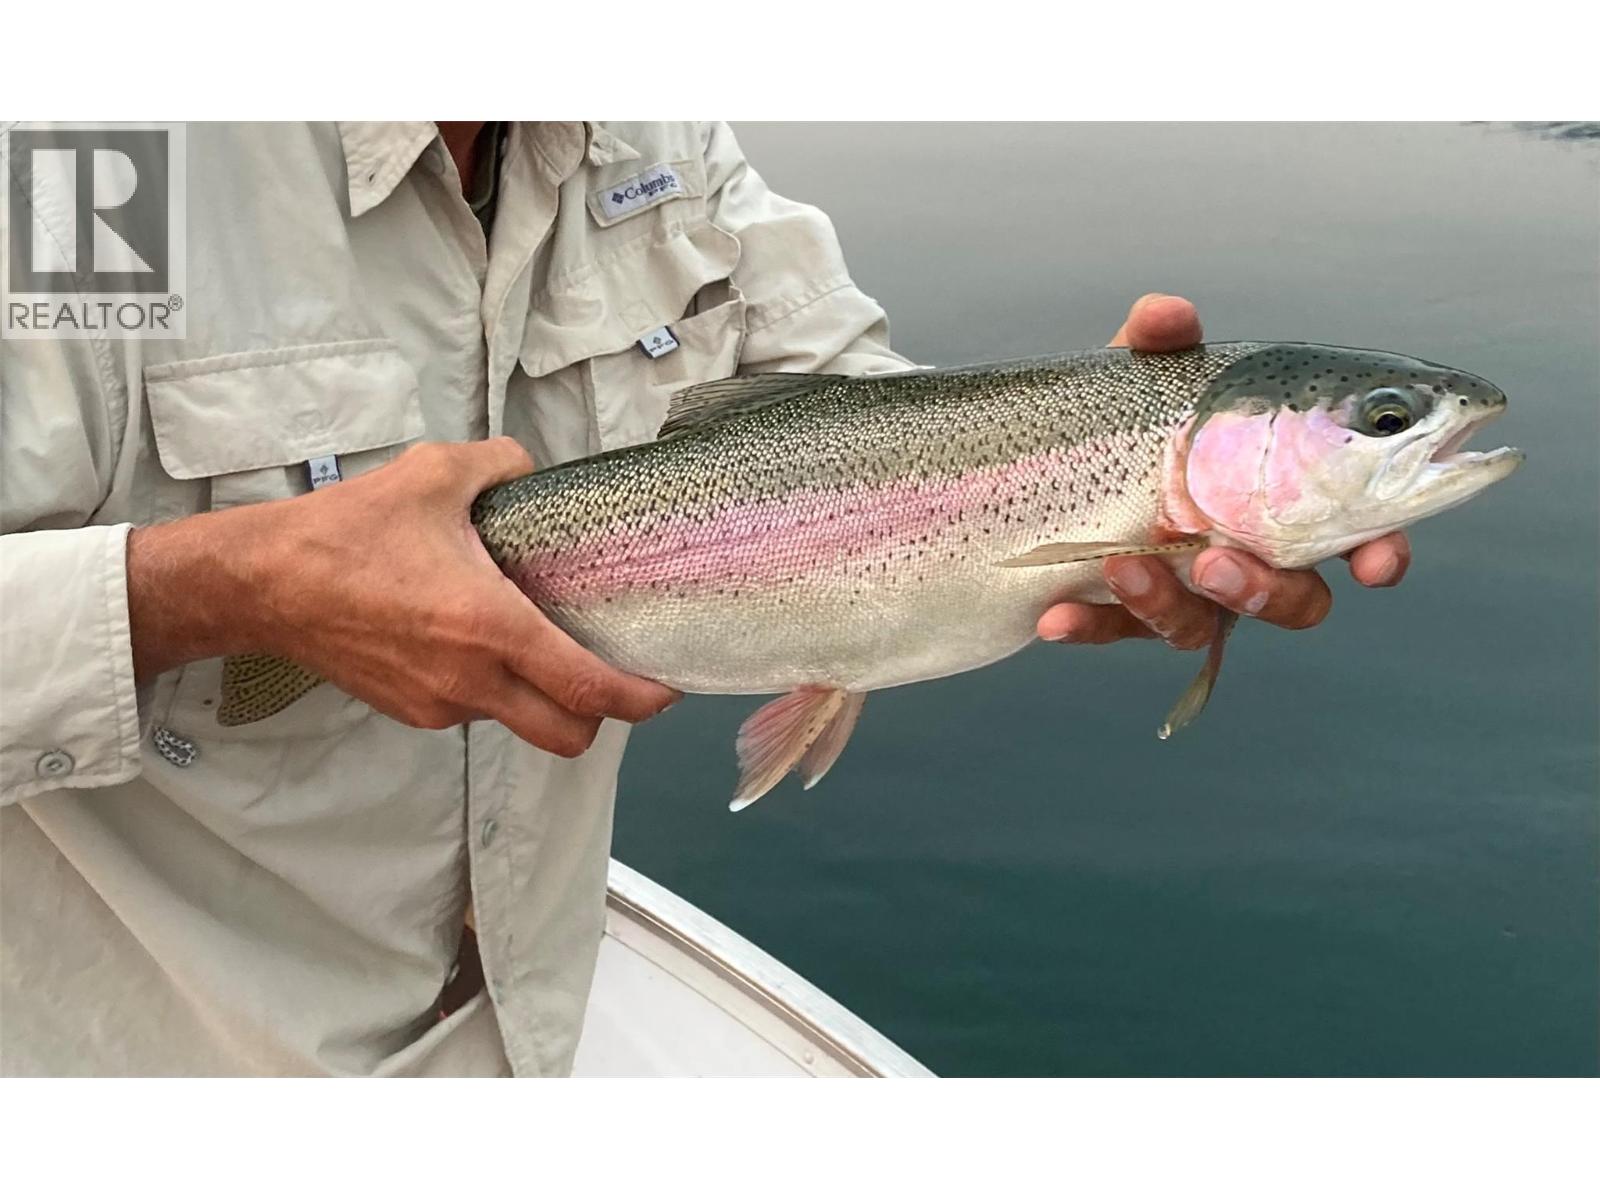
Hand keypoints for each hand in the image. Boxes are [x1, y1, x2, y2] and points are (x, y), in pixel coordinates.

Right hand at [128, 438, 678, 755]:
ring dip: (541, 695)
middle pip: (567, 737)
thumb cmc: (346, 531)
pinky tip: (475, 641)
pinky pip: (474, 711)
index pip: (588, 689)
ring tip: (532, 639)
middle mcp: (471, 681)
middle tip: (613, 677)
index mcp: (489, 627)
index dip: (640, 698)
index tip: (667, 687)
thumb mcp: (434, 475)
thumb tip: (530, 470)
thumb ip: (501, 466)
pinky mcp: (410, 713)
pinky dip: (493, 688)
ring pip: (519, 721)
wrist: (261, 585)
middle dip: (602, 718)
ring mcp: (439, 705)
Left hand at [1034, 294, 1412, 648]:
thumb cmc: (1130, 413)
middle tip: (1215, 564)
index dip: (1382, 551)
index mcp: (1282, 494)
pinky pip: (1113, 632)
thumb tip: (1167, 315)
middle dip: (1267, 593)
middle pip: (1294, 600)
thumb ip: (1161, 343)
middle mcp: (1249, 553)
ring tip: (1124, 568)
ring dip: (1167, 605)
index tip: (1376, 564)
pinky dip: (1087, 625)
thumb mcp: (1142, 373)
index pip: (1357, 532)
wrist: (1042, 458)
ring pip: (1203, 624)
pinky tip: (1054, 618)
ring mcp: (1188, 591)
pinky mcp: (1126, 613)